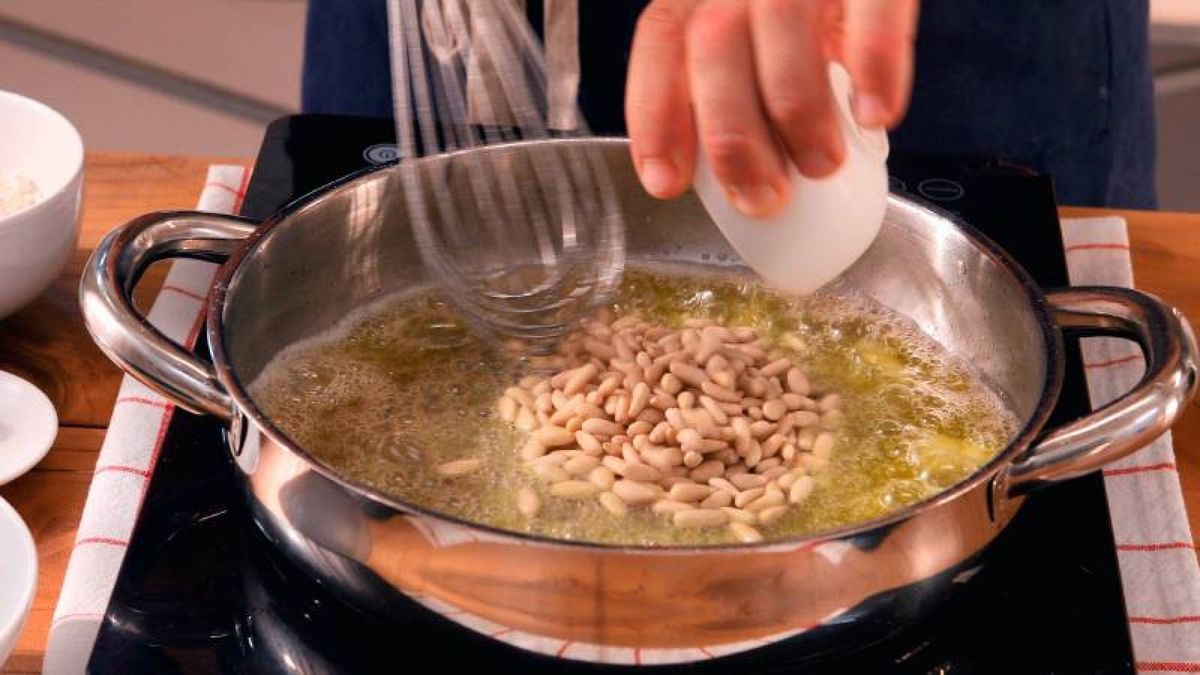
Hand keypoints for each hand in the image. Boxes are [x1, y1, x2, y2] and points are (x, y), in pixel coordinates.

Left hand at [625, 0, 917, 216]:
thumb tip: (744, 182)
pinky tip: (874, 115)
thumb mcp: (762, 48)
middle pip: (713, 42)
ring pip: (781, 20)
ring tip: (822, 165)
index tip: (666, 182)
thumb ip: (741, 94)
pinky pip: (873, 8)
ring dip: (798, 109)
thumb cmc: (814, 22)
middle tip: (766, 196)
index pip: (661, 39)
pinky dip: (873, 67)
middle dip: (732, 136)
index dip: (656, 115)